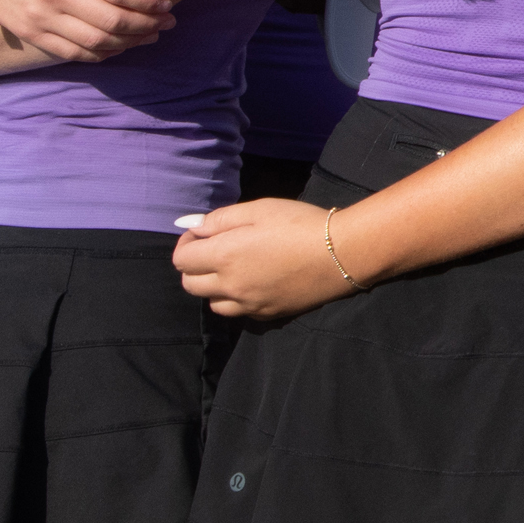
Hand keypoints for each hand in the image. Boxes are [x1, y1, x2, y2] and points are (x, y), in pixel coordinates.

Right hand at [0, 0, 172, 61]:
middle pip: (112, 20)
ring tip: (150, 36)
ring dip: (129, 43)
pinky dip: (100, 54)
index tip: (167, 3)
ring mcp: (42, 18)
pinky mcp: (32, 34)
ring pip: (95, 41)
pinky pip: (72, 53)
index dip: (148, 1)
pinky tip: (119, 47)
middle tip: (167, 23)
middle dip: (146, 24)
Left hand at [173, 198, 356, 320]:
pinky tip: (256, 282)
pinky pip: (238, 312)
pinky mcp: (267, 313)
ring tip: (235, 269)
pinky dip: (237, 299)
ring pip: (211, 302)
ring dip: (214, 286)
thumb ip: (219, 219)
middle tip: (216, 249)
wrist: (343, 252)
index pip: (181, 259)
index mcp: (224, 256)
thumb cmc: (300, 223)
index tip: (203, 233)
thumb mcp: (259, 209)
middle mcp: (229, 286)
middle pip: (190, 284)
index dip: (187, 243)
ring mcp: (248, 304)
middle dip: (195, 266)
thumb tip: (190, 226)